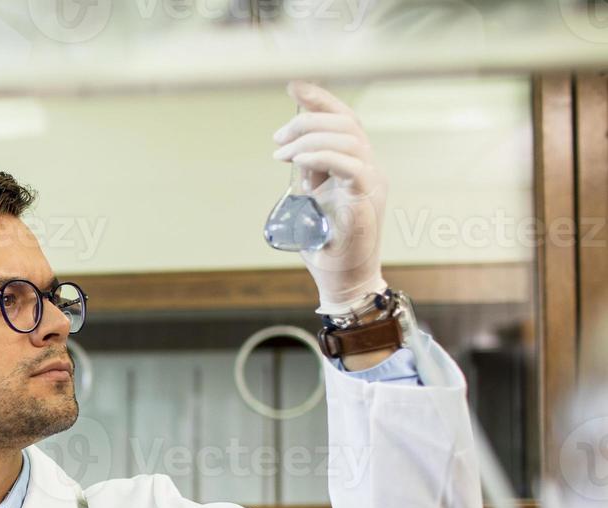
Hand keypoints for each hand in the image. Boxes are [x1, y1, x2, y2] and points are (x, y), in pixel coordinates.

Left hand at [272, 80, 388, 311]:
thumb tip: (292, 149)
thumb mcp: (311, 199)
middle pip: (347, 122)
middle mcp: (369, 169)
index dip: (321, 98)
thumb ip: (308, 173)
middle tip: (277, 137)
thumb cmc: (326, 243)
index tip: (293, 87)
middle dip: (308, 119)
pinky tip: (298, 160)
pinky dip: (323, 157)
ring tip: (282, 152)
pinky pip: (352, 166)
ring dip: (310, 138)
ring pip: (349, 139)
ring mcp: (371, 184)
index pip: (345, 119)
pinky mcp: (366, 201)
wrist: (343, 280)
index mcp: (357, 164)